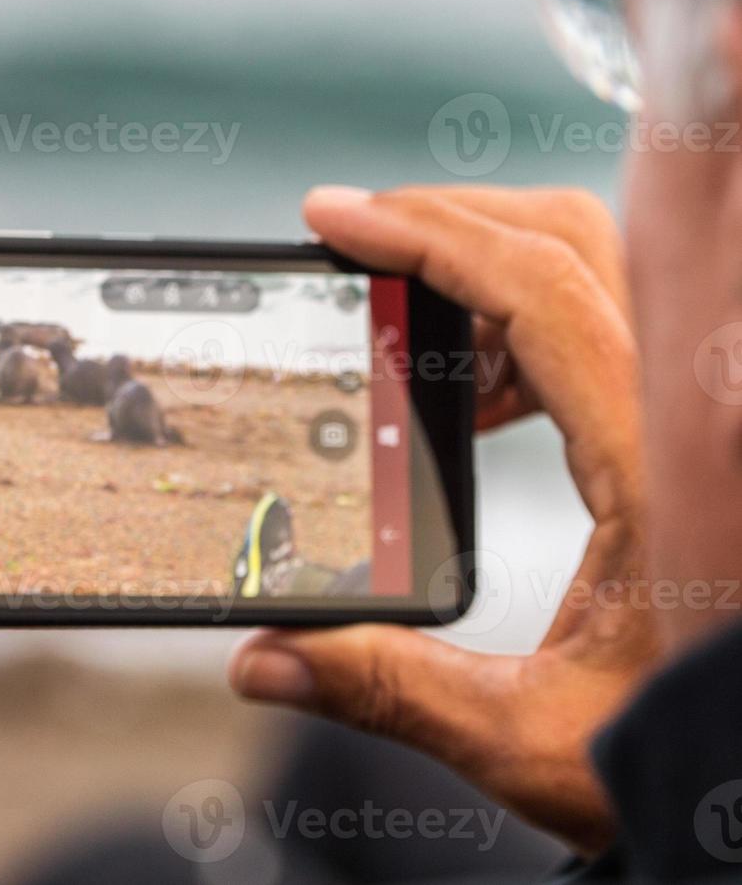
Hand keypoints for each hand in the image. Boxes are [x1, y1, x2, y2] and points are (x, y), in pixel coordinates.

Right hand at [229, 185, 654, 855]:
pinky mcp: (689, 435)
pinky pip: (607, 325)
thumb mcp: (536, 737)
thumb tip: (265, 660)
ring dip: (488, 265)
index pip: (537, 292)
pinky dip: (526, 322)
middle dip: (450, 219)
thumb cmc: (702, 745)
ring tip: (401, 318)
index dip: (426, 236)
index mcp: (662, 468)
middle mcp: (692, 417)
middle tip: (354, 238)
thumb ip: (390, 691)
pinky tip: (477, 393)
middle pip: (571, 241)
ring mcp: (697, 416)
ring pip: (597, 269)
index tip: (335, 218)